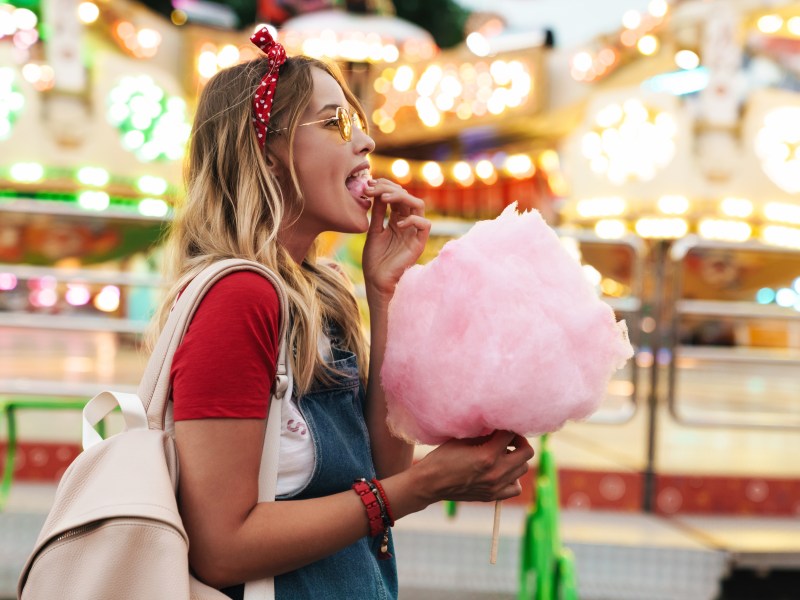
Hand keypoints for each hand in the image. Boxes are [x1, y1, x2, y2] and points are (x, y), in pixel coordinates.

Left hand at [361, 178, 430, 302]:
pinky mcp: (419, 243)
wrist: (376, 281)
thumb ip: (378, 213)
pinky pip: (424, 225)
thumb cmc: (374, 259)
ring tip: (384, 199)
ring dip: (402, 197)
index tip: (369, 184)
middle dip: (390, 189)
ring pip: (418, 205)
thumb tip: (377, 192)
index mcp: (397, 219)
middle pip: (407, 196)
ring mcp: (414, 232)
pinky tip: (396, 224)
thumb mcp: (373, 231)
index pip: (397, 196)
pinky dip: (411, 220)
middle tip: (373, 189)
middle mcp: (408, 223)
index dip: (385, 186)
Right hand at [415, 431, 533, 502]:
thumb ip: (485, 434)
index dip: (508, 425)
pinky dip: (513, 477)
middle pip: (526, 452)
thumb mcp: (463, 439)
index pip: (512, 434)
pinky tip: (502, 470)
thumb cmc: (443, 457)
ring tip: (503, 453)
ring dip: (517, 458)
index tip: (502, 424)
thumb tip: (500, 426)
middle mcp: (496, 472)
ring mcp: (496, 486)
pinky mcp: (493, 496)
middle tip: (508, 437)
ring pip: (523, 468)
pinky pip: (516, 486)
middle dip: (519, 440)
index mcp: (488, 455)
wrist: (430, 484)